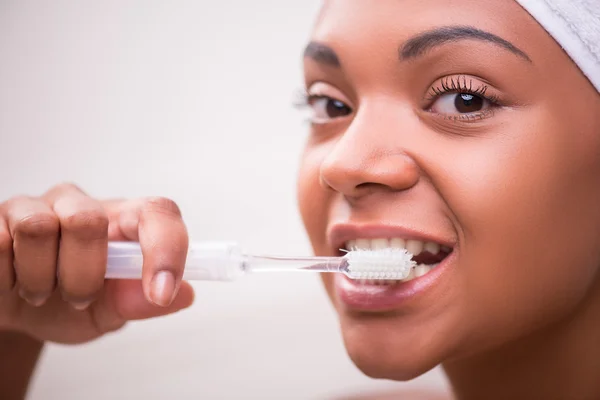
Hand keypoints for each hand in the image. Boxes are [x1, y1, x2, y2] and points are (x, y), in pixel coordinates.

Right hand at [0, 183, 193, 343]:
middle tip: (78, 298)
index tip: (160, 291)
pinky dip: (7, 277)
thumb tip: (181, 294)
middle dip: (82, 276)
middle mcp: (82, 205)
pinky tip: (13, 282)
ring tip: (42, 292)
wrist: (17, 314)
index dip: (165, 249)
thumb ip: (139, 302)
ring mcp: (36, 206)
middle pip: (87, 220)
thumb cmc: (70, 304)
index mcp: (123, 222)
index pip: (157, 213)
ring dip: (40, 278)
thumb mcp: (109, 312)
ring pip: (38, 227)